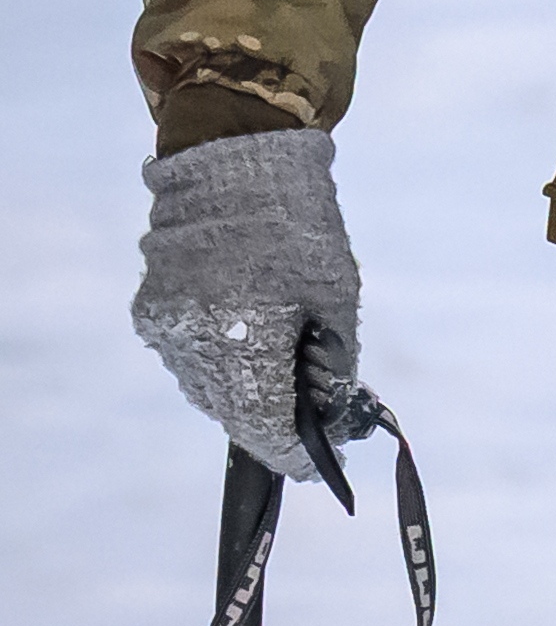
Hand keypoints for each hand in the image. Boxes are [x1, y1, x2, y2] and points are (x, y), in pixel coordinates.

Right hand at [133, 130, 360, 482]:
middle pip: (235, 413)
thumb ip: (334, 365)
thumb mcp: (334, 297)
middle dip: (274, 422)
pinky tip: (250, 342)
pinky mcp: (151, 310)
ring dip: (245, 393)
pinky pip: (189, 357)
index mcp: (242, 344)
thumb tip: (332, 414)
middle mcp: (193, 346)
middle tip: (311, 421)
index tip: (321, 467)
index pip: (266, 427)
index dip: (295, 454)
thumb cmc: (300, 226)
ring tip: (285, 375)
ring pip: (208, 389)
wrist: (234, 158)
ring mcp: (166, 330)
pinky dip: (220, 362)